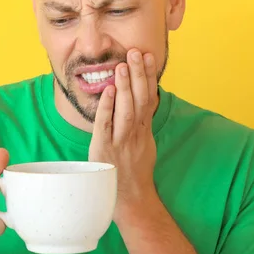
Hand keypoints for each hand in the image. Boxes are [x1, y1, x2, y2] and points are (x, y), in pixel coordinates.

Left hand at [89, 48, 158, 220]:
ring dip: (124, 87)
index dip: (149, 76)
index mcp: (144, 130)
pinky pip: (105, 126)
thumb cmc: (135, 171)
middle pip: (139, 100)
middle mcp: (135, 133)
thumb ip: (143, 122)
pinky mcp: (104, 149)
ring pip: (125, 110)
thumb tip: (145, 101)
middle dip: (138, 75)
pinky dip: (106, 108)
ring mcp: (120, 141)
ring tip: (122, 65)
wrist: (130, 200)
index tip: (148, 56)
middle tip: (136, 52)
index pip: (149, 98)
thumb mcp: (145, 144)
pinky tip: (106, 91)